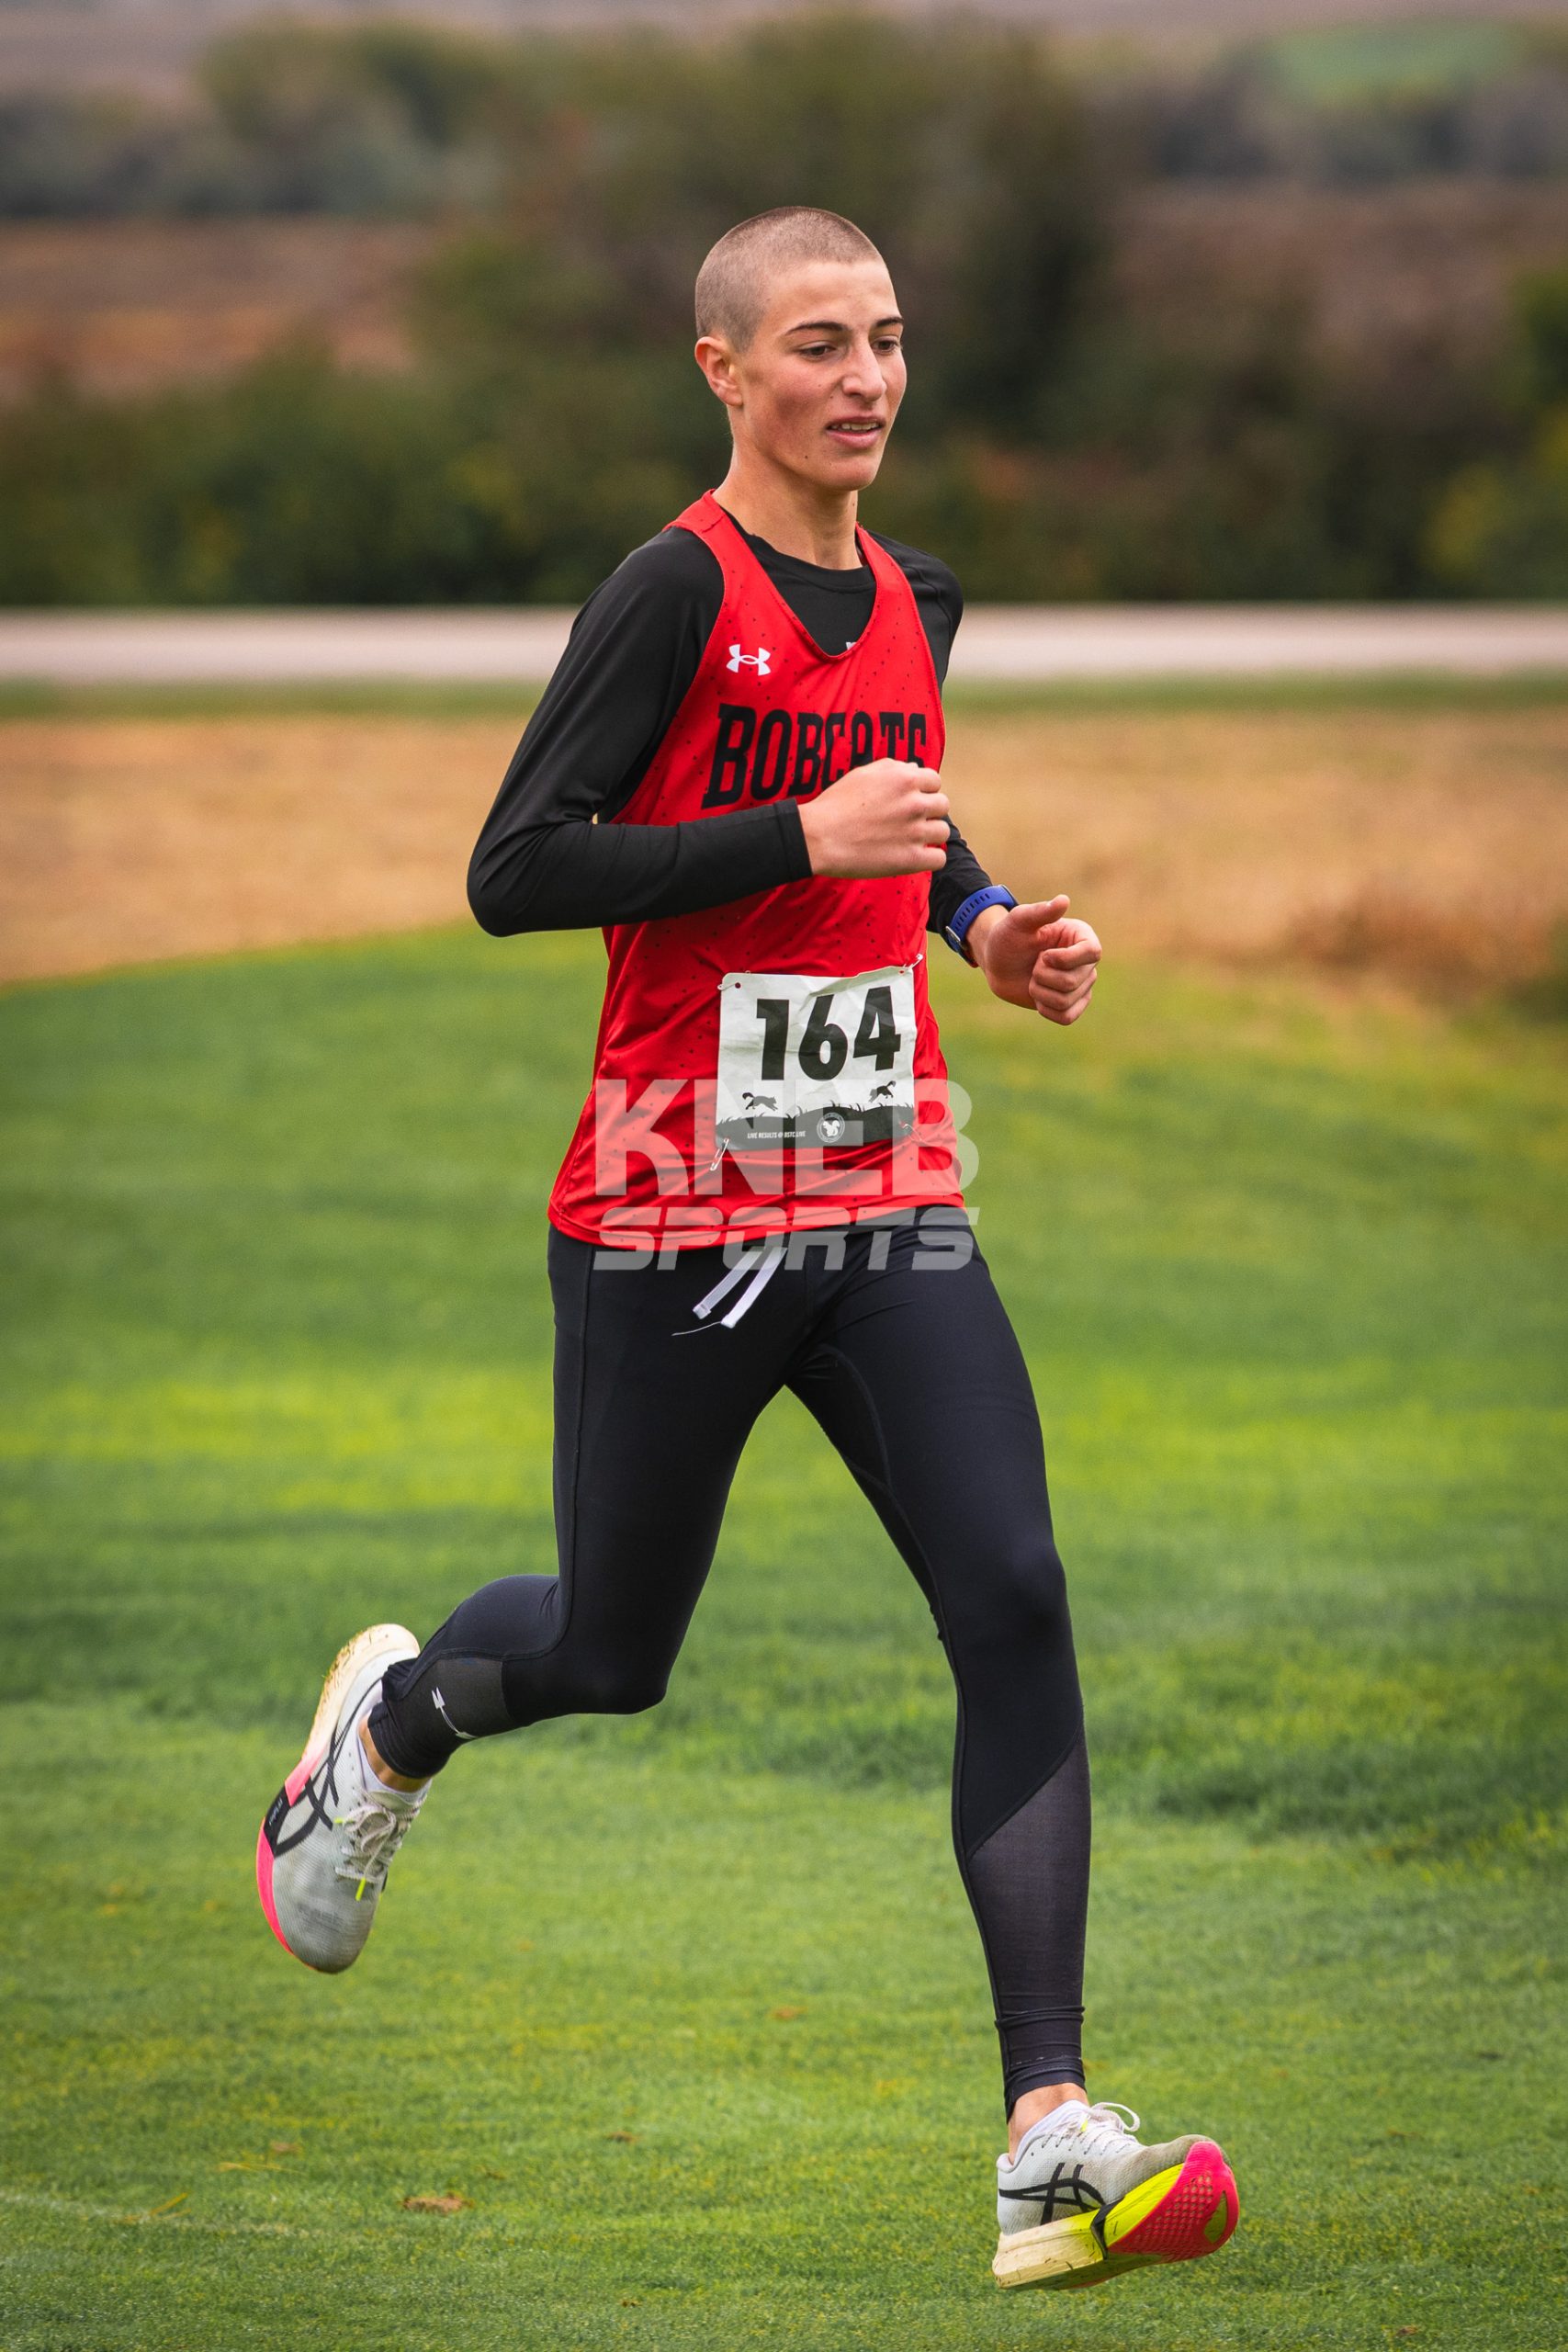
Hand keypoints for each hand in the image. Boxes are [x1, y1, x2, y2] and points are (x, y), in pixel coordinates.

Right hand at [798, 760, 949, 878]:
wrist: (818, 837)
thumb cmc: (836, 804)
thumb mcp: (863, 773)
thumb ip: (893, 768)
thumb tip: (915, 768)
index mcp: (905, 779)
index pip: (934, 781)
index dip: (923, 791)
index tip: (908, 801)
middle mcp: (914, 803)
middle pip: (942, 805)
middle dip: (928, 811)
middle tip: (907, 821)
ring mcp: (915, 831)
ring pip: (942, 830)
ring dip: (929, 834)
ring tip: (909, 839)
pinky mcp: (911, 859)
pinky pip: (939, 858)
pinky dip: (930, 858)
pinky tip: (914, 856)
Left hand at [970, 895, 1101, 1025]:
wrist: (998, 963)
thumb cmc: (1008, 937)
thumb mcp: (1018, 921)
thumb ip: (1040, 912)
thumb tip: (1064, 901)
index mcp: (1082, 937)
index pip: (1092, 953)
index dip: (1066, 959)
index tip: (1043, 955)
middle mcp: (1086, 962)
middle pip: (1074, 981)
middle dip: (1042, 976)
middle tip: (1033, 966)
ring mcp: (1081, 985)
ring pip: (1066, 1001)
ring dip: (1040, 992)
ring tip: (1034, 979)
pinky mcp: (1072, 1004)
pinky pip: (1066, 1017)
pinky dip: (1046, 1009)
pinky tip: (1038, 996)